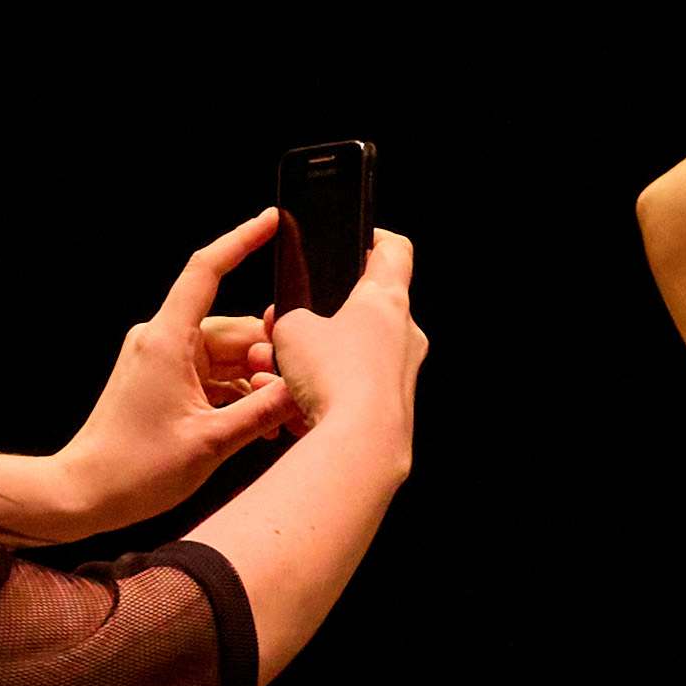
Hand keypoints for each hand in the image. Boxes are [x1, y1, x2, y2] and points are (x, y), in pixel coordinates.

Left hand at [37, 215, 314, 527]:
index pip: (207, 271)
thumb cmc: (136, 469)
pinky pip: (212, 376)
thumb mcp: (213, 442)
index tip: (271, 221)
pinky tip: (261, 423)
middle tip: (294, 395)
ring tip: (279, 421)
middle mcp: (162, 341)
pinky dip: (238, 394)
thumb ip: (262, 410)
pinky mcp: (162, 381)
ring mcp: (161, 360)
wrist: (86, 493)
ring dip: (256, 383)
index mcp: (168, 340)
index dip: (241, 240)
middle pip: (232, 328)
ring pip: (227, 355)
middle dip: (268, 356)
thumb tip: (297, 387)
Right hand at [267, 220, 425, 452]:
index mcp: (388, 299)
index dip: (374, 239)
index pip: (395, 250)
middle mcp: (406, 334)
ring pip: (354, 356)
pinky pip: (353, 392)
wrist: (360, 446)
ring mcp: (403, 374)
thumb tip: (295, 329)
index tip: (357, 240)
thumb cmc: (334, 376)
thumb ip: (291, 318)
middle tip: (289, 326)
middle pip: (367, 309)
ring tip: (280, 374)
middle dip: (325, 316)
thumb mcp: (291, 330)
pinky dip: (325, 394)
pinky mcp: (394, 408)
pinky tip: (293, 408)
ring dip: (318, 361)